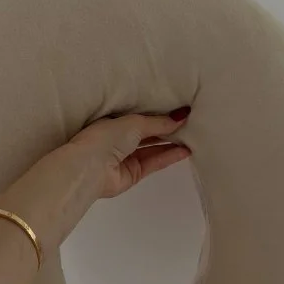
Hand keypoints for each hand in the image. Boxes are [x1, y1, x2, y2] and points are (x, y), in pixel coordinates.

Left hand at [0, 107, 191, 259]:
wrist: (88, 168)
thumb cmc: (104, 137)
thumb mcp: (133, 123)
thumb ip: (158, 122)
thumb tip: (182, 116)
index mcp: (113, 121)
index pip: (141, 116)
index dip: (160, 113)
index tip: (181, 109)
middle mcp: (119, 139)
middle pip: (149, 133)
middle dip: (168, 128)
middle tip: (193, 122)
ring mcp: (126, 157)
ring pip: (154, 148)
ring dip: (172, 142)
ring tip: (194, 135)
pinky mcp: (133, 174)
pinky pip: (154, 162)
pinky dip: (169, 156)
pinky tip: (185, 150)